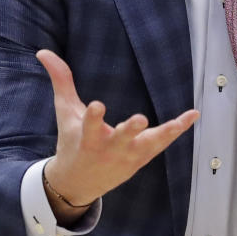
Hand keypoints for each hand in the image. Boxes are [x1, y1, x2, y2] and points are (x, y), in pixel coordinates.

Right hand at [36, 50, 198, 220]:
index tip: (97, 105)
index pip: (89, 126)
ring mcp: (128, 156)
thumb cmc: (71, 142)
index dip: (93, 117)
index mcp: (87, 138)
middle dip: (129, 130)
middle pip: (121, 139)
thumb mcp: (64, 113)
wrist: (78, 183)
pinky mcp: (142, 158)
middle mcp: (109, 149)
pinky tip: (193, 115)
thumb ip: (60, 81)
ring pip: (147, 144)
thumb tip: (43, 51)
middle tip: (139, 119)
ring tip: (182, 119)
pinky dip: (177, 130)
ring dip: (164, 133)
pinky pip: (162, 143)